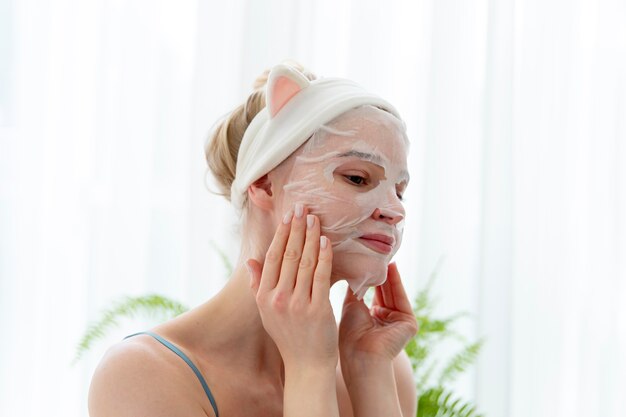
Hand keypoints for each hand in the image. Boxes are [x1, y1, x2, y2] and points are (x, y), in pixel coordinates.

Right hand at [248, 204, 337, 370]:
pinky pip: (321, 276)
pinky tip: (325, 240)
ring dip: (310, 236)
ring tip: (314, 217)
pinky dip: (323, 256)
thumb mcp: (266, 313)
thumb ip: (258, 286)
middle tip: (302, 206)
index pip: (272, 258)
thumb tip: (250, 262)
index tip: (287, 216)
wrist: (307, 366)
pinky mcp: (318, 309)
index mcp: (264, 297)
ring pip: (305, 261)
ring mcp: (298, 303)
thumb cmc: (289, 337)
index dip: (280, 234)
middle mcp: (278, 298)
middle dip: (296, 228)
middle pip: (288, 255)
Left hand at [338, 263, 417, 365]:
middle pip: (385, 290)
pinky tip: (391, 268)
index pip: (373, 292)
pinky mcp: (409, 323)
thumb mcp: (351, 305)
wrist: (360, 355)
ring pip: (393, 292)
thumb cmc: (350, 335)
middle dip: (380, 272)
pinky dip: (396, 283)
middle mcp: (387, 319)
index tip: (365, 259)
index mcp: (373, 319)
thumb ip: (355, 288)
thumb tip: (353, 268)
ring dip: (388, 274)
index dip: (369, 276)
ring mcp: (399, 322)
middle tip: (376, 252)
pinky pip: (401, 298)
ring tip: (383, 256)